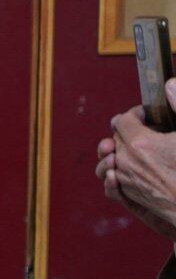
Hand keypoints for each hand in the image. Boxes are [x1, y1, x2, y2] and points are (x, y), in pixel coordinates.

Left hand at [109, 99, 175, 241]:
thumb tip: (169, 83)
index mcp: (140, 143)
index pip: (122, 120)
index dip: (135, 114)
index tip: (148, 116)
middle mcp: (126, 161)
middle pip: (115, 137)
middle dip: (128, 131)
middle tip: (149, 132)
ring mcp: (125, 179)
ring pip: (109, 159)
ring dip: (119, 151)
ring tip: (136, 149)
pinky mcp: (127, 194)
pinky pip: (110, 180)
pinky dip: (117, 172)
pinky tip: (131, 168)